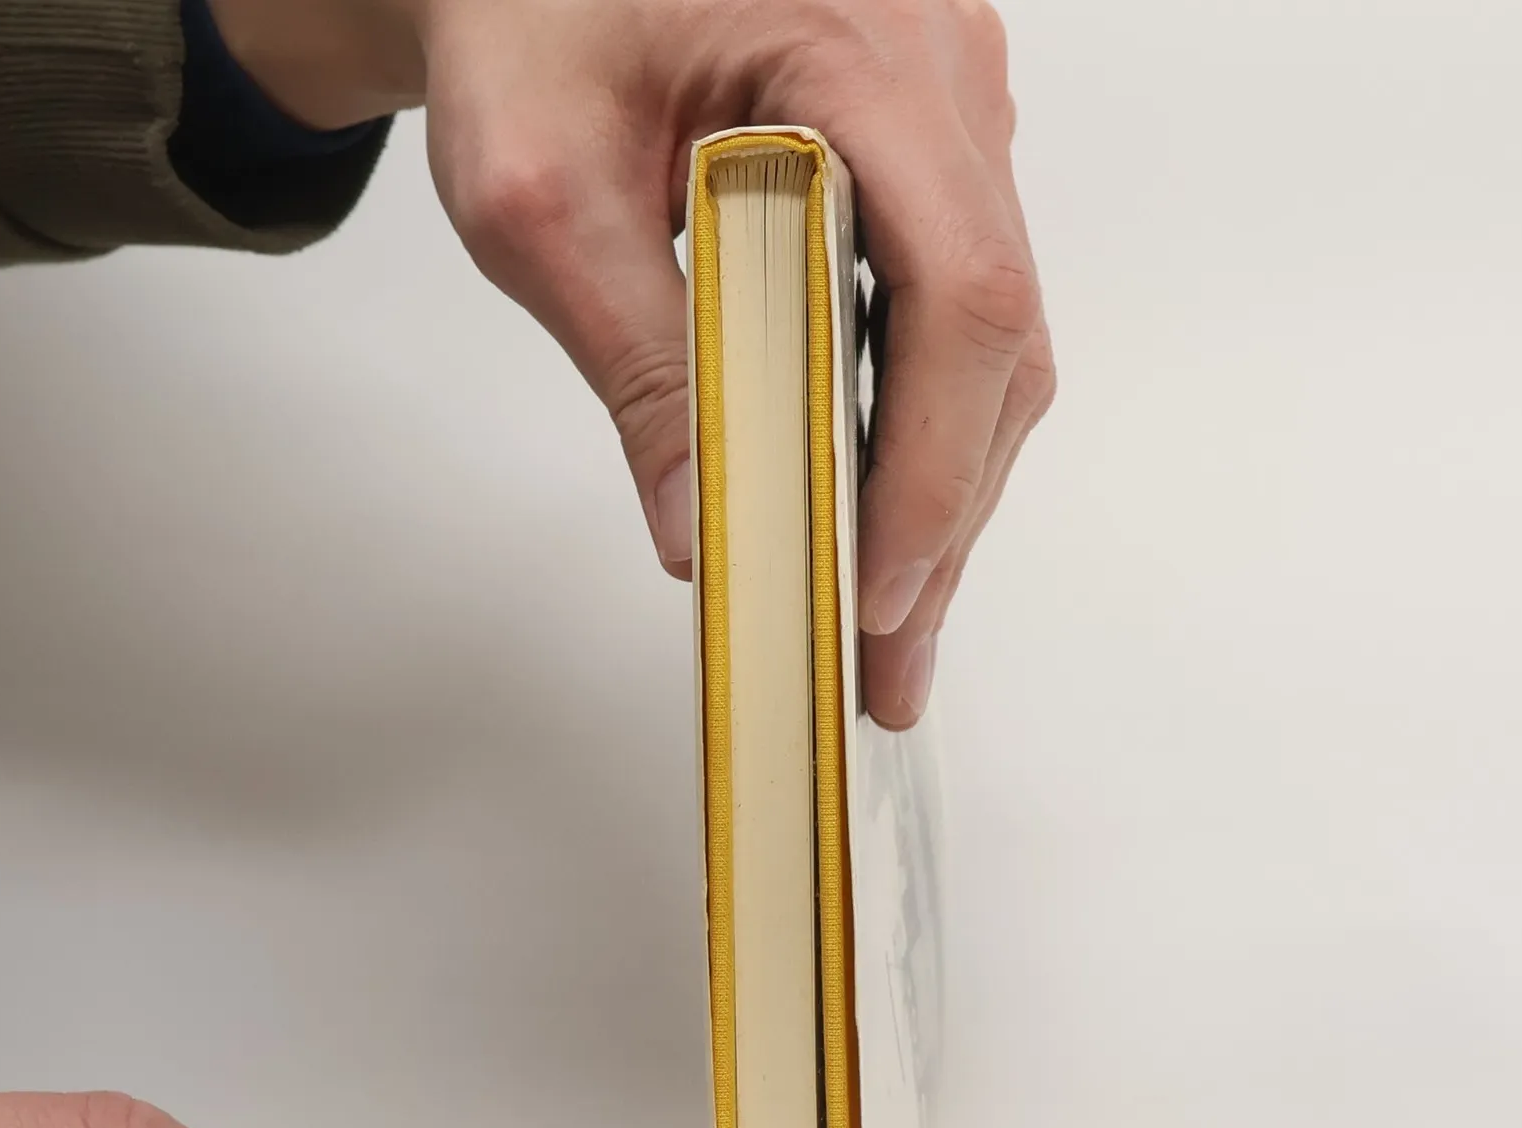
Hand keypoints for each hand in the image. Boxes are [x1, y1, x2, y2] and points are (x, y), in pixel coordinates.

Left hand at [213, 0, 1054, 729]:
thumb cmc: (526, 12)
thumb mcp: (538, 190)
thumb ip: (630, 357)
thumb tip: (702, 528)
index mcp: (860, 46)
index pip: (959, 290)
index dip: (933, 463)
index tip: (879, 592)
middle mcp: (941, 72)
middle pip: (995, 336)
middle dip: (942, 519)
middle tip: (887, 668)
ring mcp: (949, 108)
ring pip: (986, 337)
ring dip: (939, 489)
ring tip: (886, 626)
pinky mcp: (926, 150)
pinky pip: (950, 307)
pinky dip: (917, 423)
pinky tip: (876, 513)